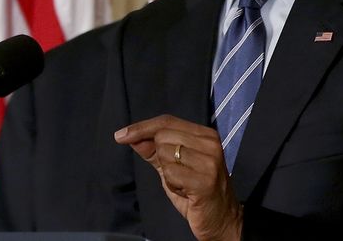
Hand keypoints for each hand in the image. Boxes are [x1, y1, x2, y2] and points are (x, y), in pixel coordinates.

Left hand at [114, 114, 241, 240]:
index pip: (166, 121)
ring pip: (165, 154)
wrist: (222, 221)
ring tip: (184, 183)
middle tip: (177, 174)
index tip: (120, 136)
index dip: (141, 127)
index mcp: (205, 135)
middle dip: (160, 156)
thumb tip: (131, 137)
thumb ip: (153, 151)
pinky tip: (185, 191)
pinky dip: (172, 184)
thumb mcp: (173, 168)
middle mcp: (210, 143)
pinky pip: (170, 173)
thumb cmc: (196, 193)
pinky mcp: (205, 180)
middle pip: (162, 136)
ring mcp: (209, 161)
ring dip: (167, 173)